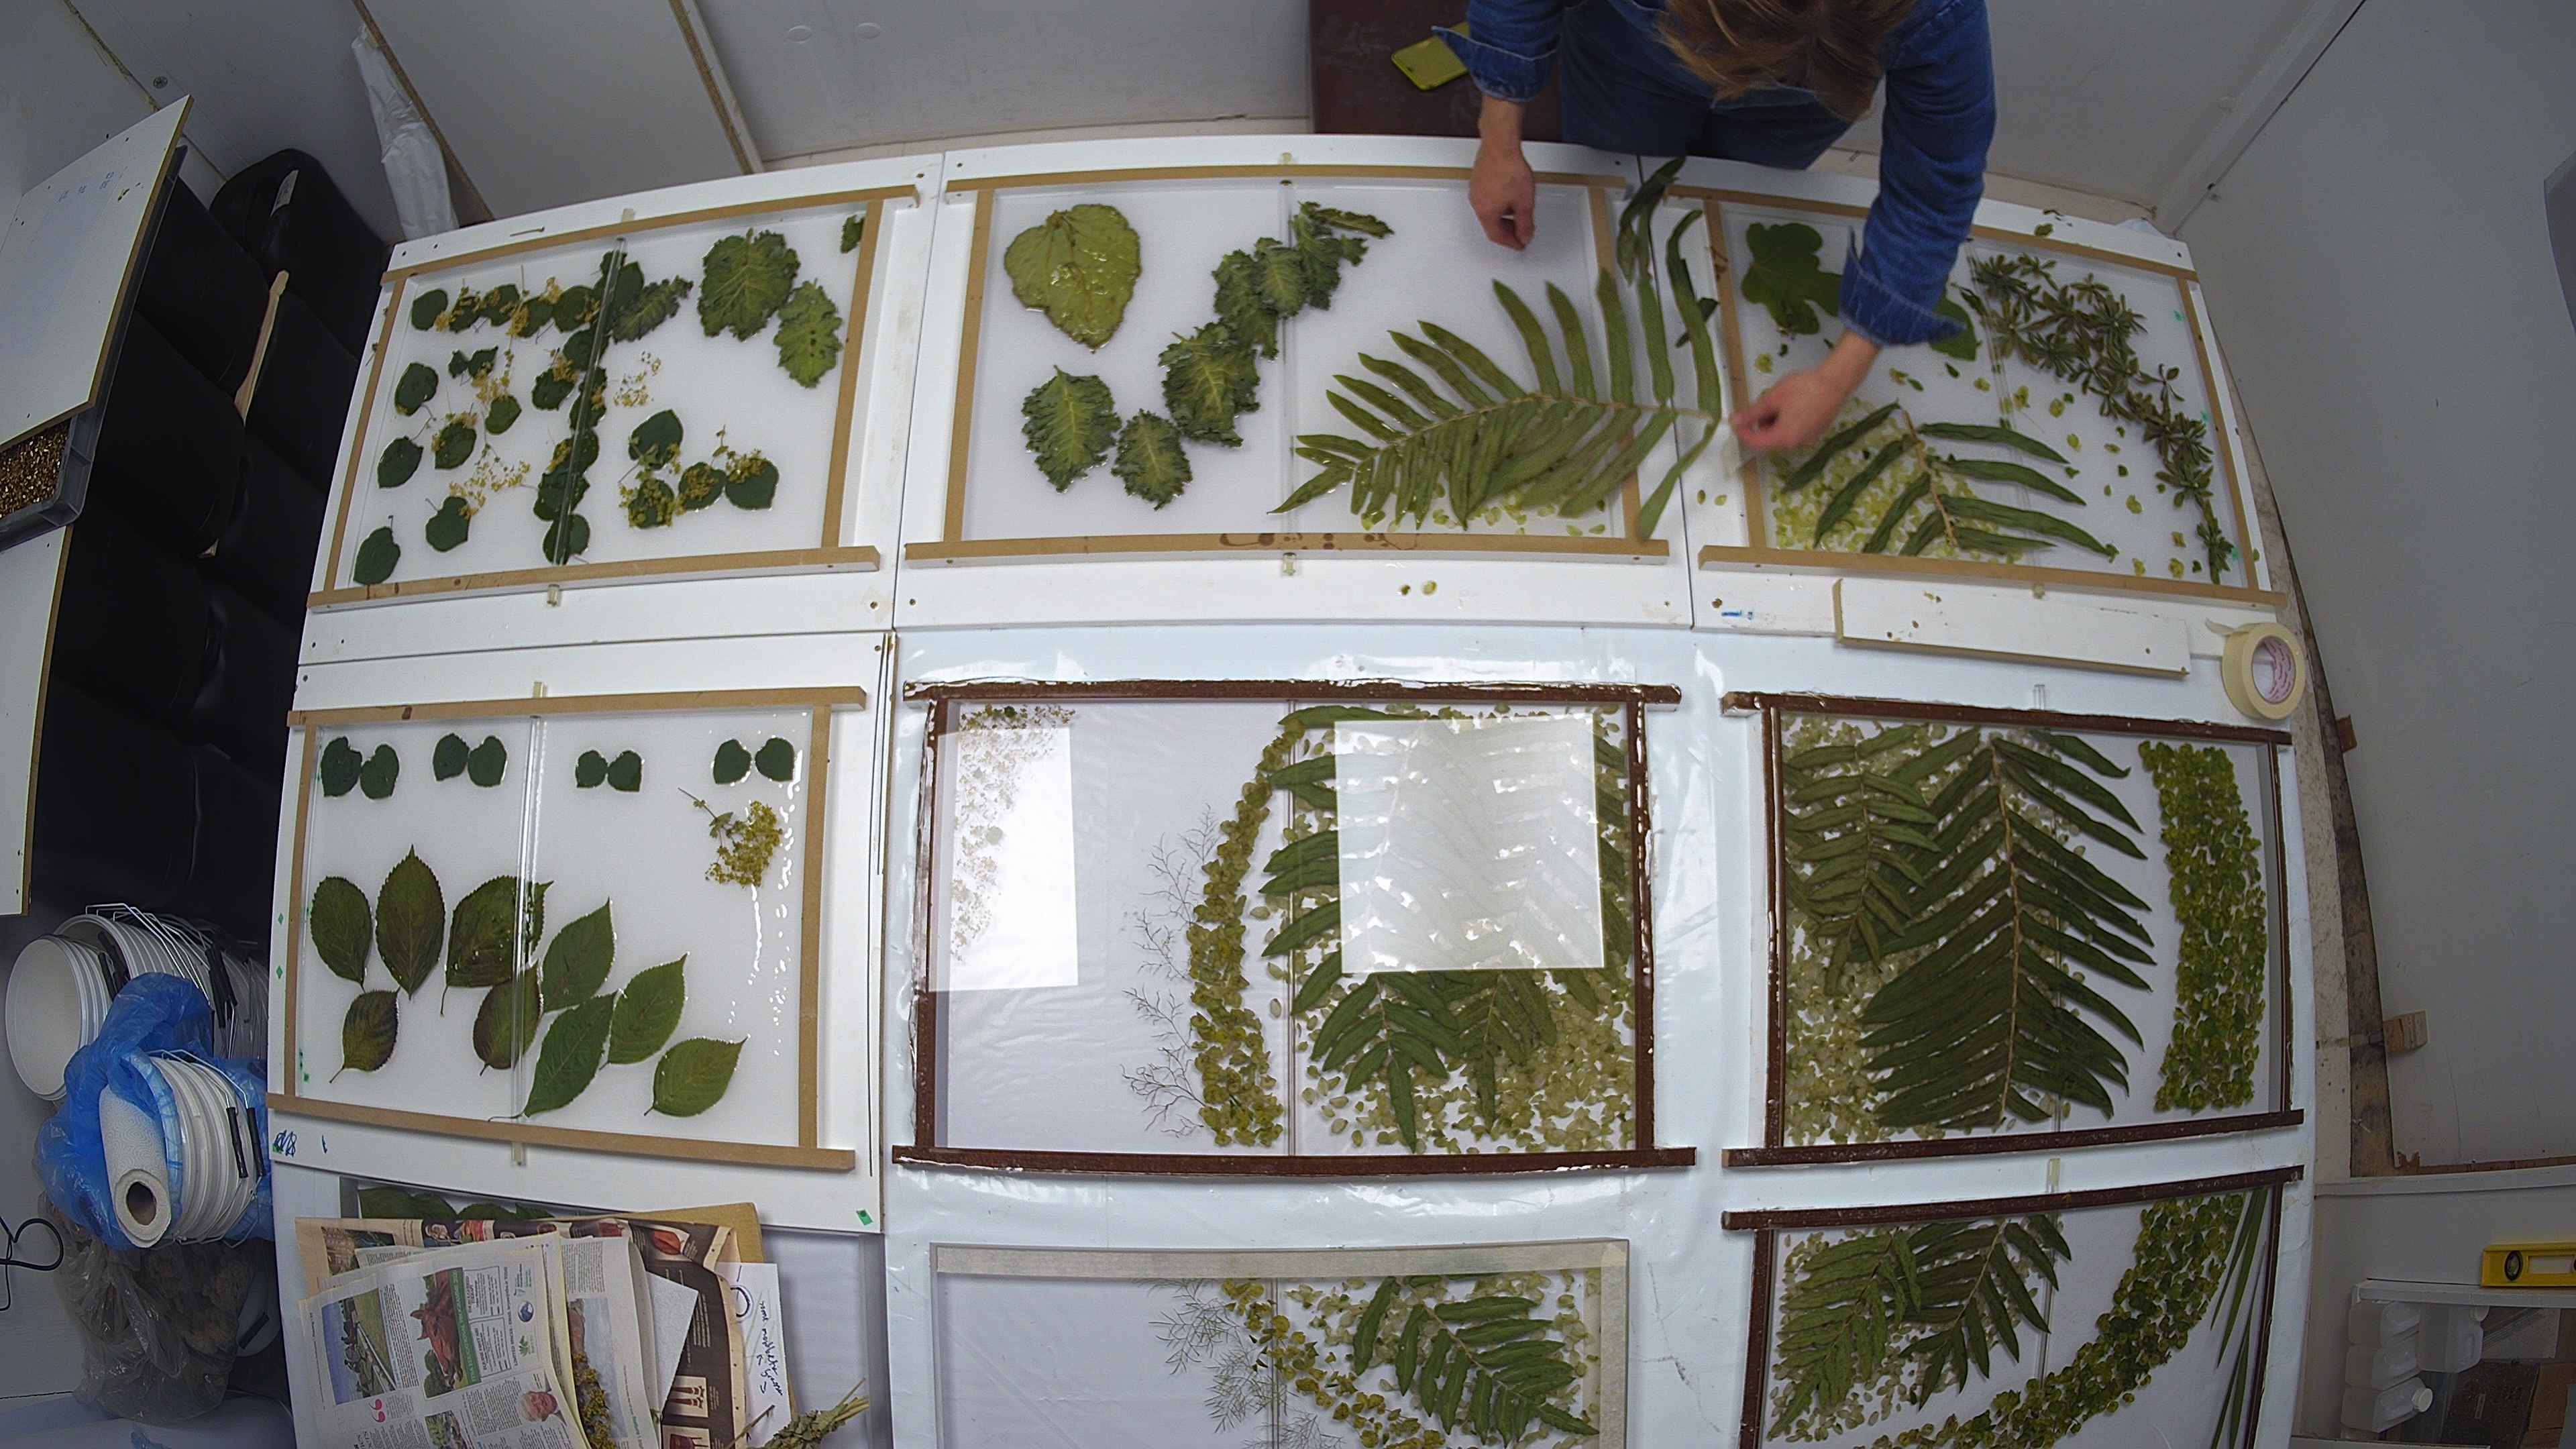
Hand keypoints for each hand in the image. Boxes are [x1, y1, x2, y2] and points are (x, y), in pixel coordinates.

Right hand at [1471, 98, 1535, 248]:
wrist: (1500, 144)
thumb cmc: (1509, 169)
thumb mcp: (1525, 202)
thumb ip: (1525, 223)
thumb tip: (1525, 236)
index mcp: (1486, 212)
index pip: (1497, 236)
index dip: (1511, 242)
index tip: (1521, 244)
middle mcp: (1477, 203)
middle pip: (1491, 224)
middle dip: (1507, 230)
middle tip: (1521, 231)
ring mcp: (1475, 190)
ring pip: (1489, 211)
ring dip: (1504, 216)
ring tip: (1518, 213)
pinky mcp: (1478, 179)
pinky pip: (1487, 198)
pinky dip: (1499, 203)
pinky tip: (1509, 196)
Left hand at [1732, 332, 1880, 450]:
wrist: (1836, 382)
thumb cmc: (1803, 389)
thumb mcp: (1772, 398)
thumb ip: (1752, 413)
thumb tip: (1734, 421)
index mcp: (1784, 438)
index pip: (1756, 442)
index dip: (1743, 432)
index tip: (1736, 420)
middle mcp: (1796, 444)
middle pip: (1770, 439)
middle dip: (1760, 424)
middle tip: (1761, 404)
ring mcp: (1809, 438)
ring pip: (1783, 434)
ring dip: (1774, 422)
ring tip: (1777, 401)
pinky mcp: (1817, 431)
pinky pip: (1796, 430)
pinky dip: (1787, 421)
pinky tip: (1791, 404)